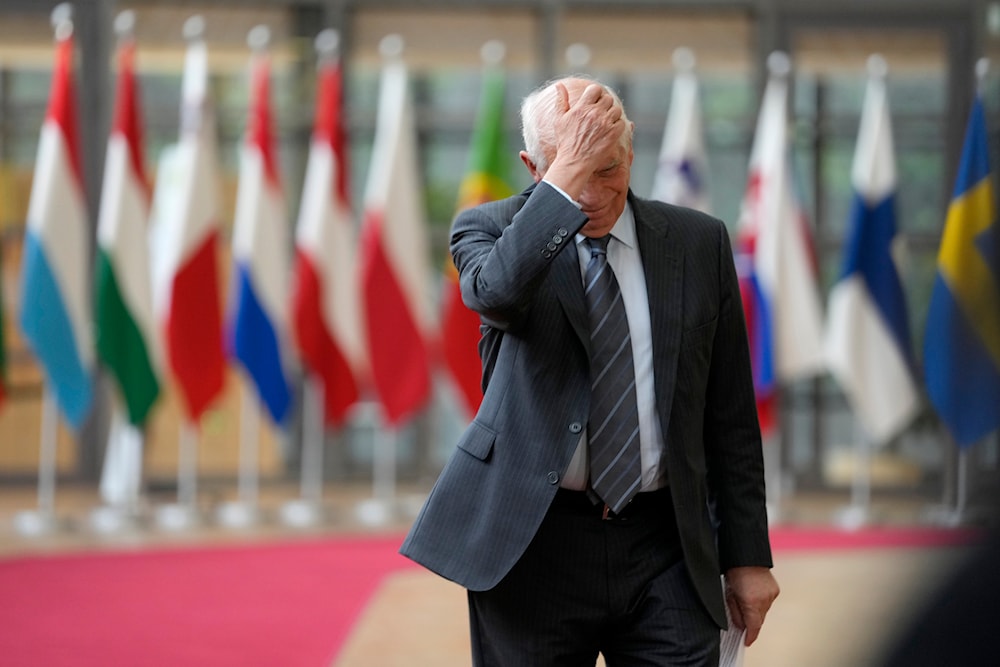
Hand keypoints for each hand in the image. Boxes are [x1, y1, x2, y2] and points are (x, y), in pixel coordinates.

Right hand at [542, 82, 624, 197]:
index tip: (595, 100)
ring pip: (616, 109)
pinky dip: (618, 125)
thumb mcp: (559, 120)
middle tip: (600, 113)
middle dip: (604, 104)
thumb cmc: (565, 142)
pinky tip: (610, 130)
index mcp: (581, 107)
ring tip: (605, 122)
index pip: (595, 89)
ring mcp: (605, 123)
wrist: (574, 162)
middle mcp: (594, 113)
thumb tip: (559, 85)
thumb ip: (561, 100)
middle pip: (607, 98)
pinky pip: (621, 122)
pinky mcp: (613, 133)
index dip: (596, 93)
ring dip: (612, 114)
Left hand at [724, 566, 778, 646]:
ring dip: (756, 612)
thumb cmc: (734, 572)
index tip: (747, 642)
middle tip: (743, 625)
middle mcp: (764, 600)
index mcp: (751, 602)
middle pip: (759, 620)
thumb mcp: (729, 594)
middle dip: (752, 624)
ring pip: (764, 612)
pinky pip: (768, 602)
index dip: (750, 636)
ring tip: (746, 603)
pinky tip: (753, 595)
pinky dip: (761, 603)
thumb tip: (741, 627)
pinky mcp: (775, 590)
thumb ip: (735, 613)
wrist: (745, 556)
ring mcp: (771, 595)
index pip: (754, 626)